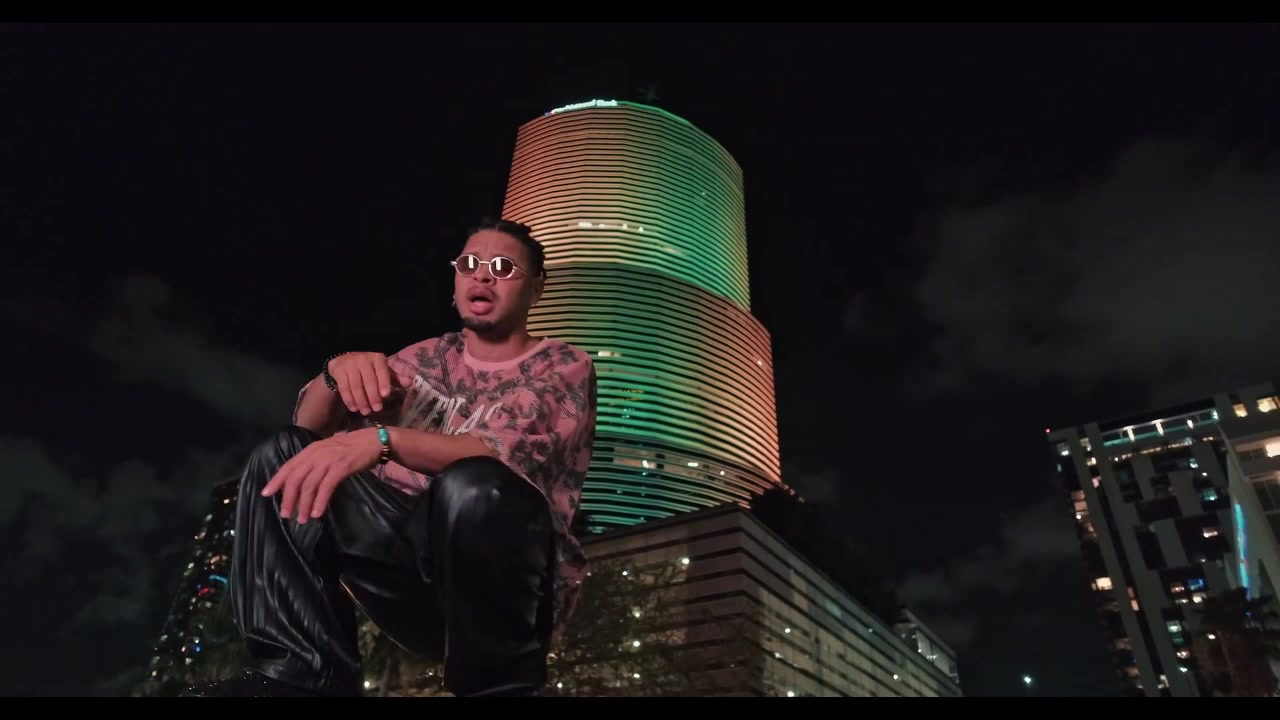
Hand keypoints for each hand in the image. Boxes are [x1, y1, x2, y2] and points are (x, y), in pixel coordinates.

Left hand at [262, 429, 383, 522]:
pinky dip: (320, 501)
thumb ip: (315, 463)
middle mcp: (316, 454)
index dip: (276, 481)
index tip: (266, 494)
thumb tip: (302, 483)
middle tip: (285, 514)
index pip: (288, 466)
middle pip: (296, 478)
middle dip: (288, 498)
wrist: (374, 441)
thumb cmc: (352, 448)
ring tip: (302, 519)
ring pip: (309, 485)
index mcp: (311, 450)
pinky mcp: (341, 467)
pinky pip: (326, 487)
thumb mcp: (329, 452)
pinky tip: (317, 513)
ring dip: (304, 504)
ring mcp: (328, 460)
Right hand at [328, 352, 394, 415]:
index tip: (386, 395)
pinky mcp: (338, 370)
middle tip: (377, 409)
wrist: (345, 358)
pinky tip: (353, 408)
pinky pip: (344, 387)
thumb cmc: (369, 367)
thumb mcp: (382, 370)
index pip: (382, 371)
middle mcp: (363, 359)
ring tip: (365, 412)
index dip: (384, 382)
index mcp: (377, 358)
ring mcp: (349, 364)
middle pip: (368, 380)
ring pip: (356, 385)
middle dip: (373, 396)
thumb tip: (410, 383)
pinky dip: (349, 399)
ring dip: (361, 401)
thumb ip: (394, 378)